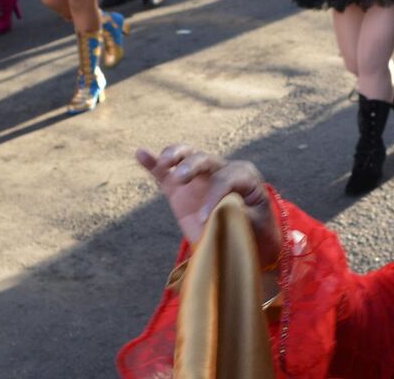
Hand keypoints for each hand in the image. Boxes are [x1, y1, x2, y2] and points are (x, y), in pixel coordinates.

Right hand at [135, 145, 280, 260]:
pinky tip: (140, 153)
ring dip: (175, 155)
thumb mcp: (252, 225)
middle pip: (205, 160)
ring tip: (165, 162)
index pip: (226, 179)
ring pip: (187, 156)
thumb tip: (218, 211)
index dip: (214, 196)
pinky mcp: (180, 188)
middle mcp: (222, 169)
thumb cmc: (253, 232)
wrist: (246, 240)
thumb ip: (237, 216)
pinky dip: (152, 163)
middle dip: (191, 166)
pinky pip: (165, 172)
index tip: (204, 219)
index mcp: (244, 176)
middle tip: (180, 178)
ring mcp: (200, 177)